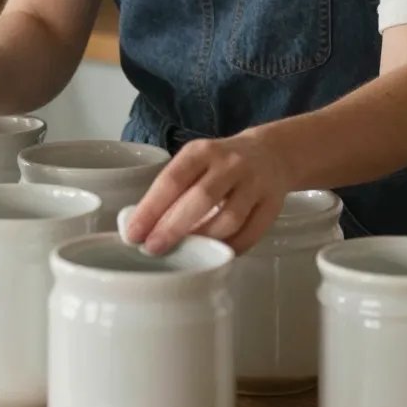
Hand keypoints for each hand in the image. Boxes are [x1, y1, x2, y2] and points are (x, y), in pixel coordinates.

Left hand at [124, 128, 289, 255]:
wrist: (272, 153)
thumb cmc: (222, 163)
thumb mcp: (197, 161)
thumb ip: (175, 187)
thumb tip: (143, 226)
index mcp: (203, 151)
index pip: (173, 179)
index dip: (151, 208)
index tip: (134, 233)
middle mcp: (231, 164)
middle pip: (201, 198)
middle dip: (173, 228)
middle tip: (153, 249)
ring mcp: (255, 184)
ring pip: (228, 219)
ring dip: (203, 240)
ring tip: (185, 252)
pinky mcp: (272, 206)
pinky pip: (250, 234)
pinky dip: (229, 249)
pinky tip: (214, 255)